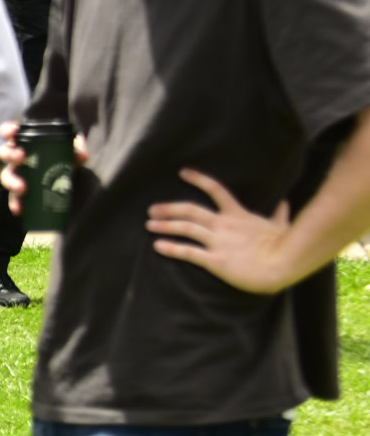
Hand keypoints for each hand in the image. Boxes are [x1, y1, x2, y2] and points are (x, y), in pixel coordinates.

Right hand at [0, 120, 93, 211]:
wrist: (65, 173)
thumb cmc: (63, 154)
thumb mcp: (71, 148)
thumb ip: (77, 147)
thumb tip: (83, 156)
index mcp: (26, 141)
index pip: (10, 132)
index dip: (8, 130)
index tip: (12, 133)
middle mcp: (17, 157)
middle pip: (5, 153)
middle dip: (11, 155)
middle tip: (21, 158)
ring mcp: (16, 174)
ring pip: (6, 176)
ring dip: (12, 182)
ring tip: (23, 189)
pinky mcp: (19, 191)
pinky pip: (13, 198)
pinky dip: (15, 204)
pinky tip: (20, 210)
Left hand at [147, 168, 298, 293]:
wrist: (285, 264)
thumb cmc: (285, 246)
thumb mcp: (281, 225)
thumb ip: (280, 213)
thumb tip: (285, 202)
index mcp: (238, 214)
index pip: (216, 190)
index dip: (198, 179)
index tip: (182, 172)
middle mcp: (225, 224)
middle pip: (191, 210)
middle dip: (169, 208)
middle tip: (151, 209)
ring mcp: (219, 242)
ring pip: (186, 228)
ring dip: (165, 225)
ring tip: (149, 225)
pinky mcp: (216, 260)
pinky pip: (189, 252)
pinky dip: (171, 248)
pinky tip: (158, 246)